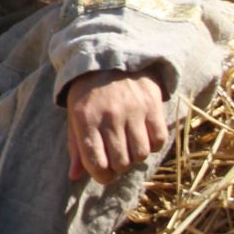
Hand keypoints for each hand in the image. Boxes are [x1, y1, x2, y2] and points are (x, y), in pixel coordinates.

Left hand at [65, 68, 167, 184]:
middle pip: (121, 163)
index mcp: (85, 119)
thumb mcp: (75, 116)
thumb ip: (76, 147)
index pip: (96, 163)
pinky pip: (159, 140)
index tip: (104, 173)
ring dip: (135, 157)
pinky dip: (153, 144)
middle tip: (117, 158)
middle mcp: (109, 116)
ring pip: (141, 154)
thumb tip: (75, 176)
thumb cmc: (89, 93)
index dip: (101, 176)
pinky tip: (143, 135)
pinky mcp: (152, 104)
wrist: (111, 57)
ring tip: (129, 146)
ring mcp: (133, 110)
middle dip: (118, 168)